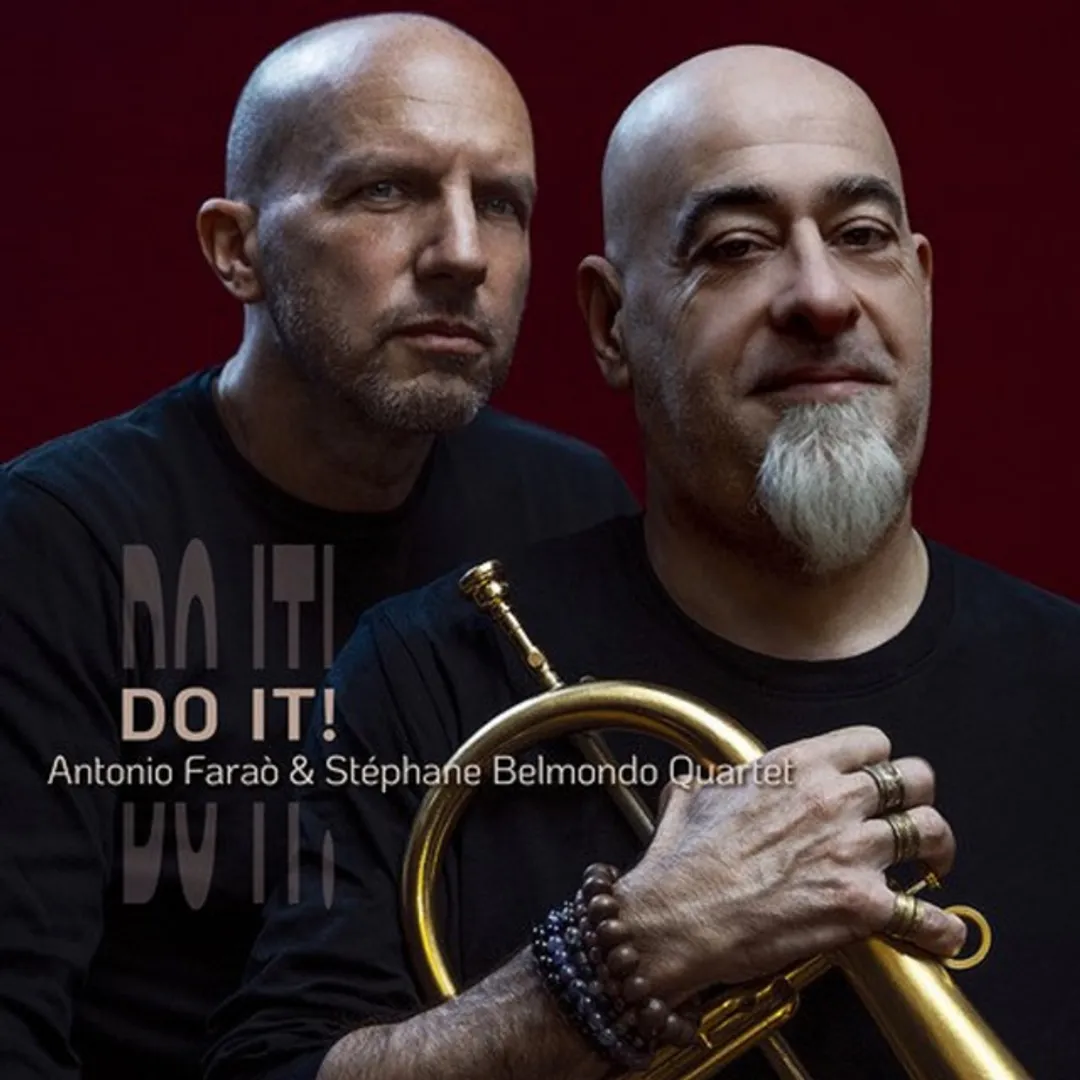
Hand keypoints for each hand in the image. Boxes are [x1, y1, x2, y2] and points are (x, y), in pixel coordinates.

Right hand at [617, 726, 966, 998]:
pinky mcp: (860, 905)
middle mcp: (834, 798)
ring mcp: (852, 850)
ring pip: (932, 832)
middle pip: (916, 778)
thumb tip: (700, 784)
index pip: (870, 742)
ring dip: (938, 850)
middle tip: (911, 816)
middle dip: (919, 796)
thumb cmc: (683, 859)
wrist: (679, 916)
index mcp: (797, 765)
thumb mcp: (693, 797)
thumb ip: (714, 783)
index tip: (875, 779)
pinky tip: (942, 933)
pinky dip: (941, 928)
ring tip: (935, 865)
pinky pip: (928, 915)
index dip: (877, 761)